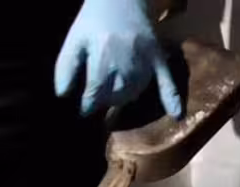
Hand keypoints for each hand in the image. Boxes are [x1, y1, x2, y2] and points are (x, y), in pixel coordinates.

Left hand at [55, 0, 182, 117]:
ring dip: (124, 98)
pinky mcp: (157, 57)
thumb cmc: (94, 19)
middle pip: (114, 95)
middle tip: (99, 99)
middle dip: (105, 101)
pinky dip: (172, 98)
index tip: (83, 110)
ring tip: (116, 96)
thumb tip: (62, 95)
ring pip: (134, 92)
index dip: (87, 105)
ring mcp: (143, 60)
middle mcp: (124, 62)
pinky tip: (177, 115)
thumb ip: (66, 66)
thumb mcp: (75, 39)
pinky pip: (166, 80)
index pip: (94, 92)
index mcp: (101, 57)